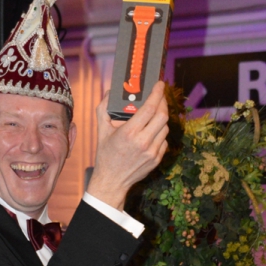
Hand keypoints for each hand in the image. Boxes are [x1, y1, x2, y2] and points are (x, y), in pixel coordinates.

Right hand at [87, 81, 168, 210]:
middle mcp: (143, 142)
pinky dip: (159, 132)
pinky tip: (151, 131)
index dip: (157, 93)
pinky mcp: (157, 159)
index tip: (159, 84)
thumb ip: (103, 108)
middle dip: (163, 102)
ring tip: (154, 113)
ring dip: (161, 118)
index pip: (150, 108)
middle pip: (162, 116)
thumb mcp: (101, 130)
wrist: (112, 181)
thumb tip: (110, 92)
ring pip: (165, 127)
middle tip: (159, 96)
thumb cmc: (105, 155)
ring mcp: (152, 152)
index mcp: (129, 133)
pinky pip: (164, 140)